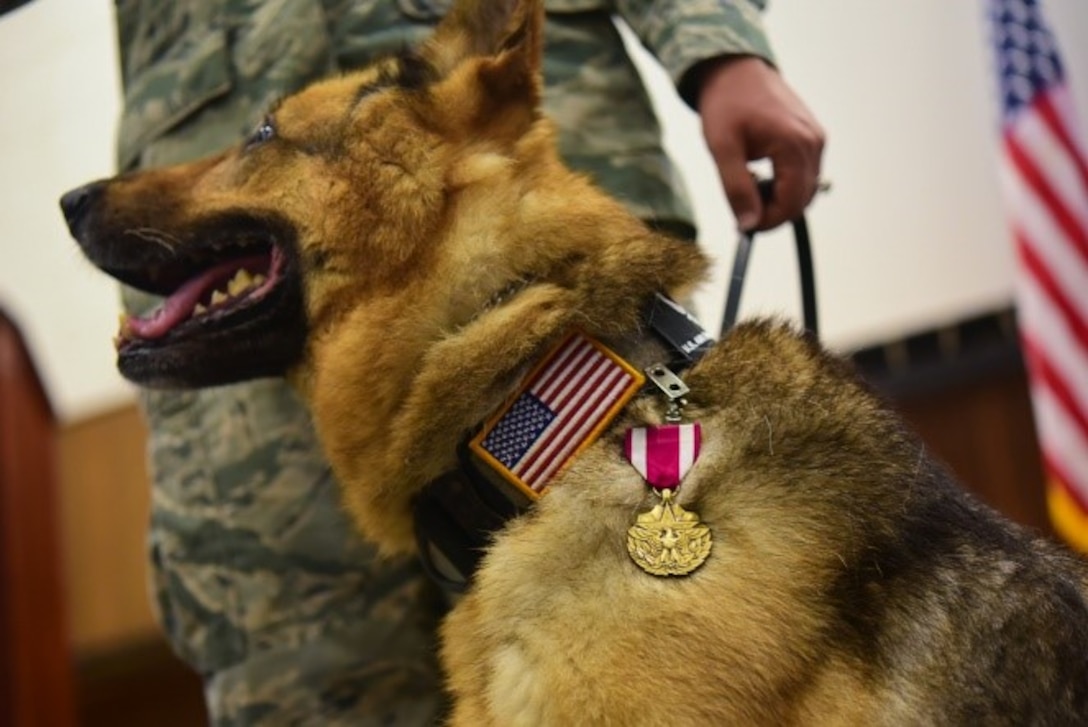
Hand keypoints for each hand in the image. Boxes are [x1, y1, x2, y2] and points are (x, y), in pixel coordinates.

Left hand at [697, 56, 824, 231]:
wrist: (734, 69)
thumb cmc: (726, 103)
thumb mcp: (722, 148)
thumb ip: (736, 189)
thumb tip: (748, 225)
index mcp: (795, 144)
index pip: (792, 203)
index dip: (769, 221)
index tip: (744, 227)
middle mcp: (814, 142)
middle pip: (802, 199)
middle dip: (773, 212)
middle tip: (742, 209)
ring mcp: (817, 138)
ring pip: (805, 189)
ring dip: (778, 198)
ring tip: (748, 184)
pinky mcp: (813, 137)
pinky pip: (804, 173)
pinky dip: (784, 183)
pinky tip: (759, 173)